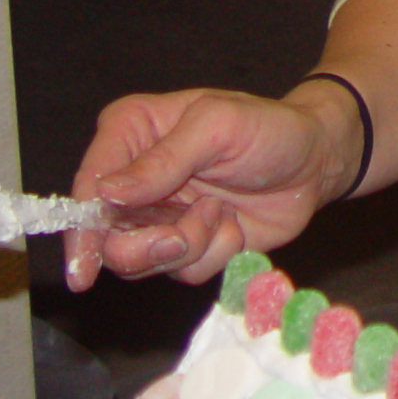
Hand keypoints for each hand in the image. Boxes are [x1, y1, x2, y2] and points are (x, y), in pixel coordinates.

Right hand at [62, 82, 357, 291]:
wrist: (316, 160)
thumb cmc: (269, 128)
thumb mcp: (219, 126)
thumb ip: (164, 160)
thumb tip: (106, 194)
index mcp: (133, 133)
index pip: (88, 185)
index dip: (82, 229)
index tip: (84, 268)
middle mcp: (135, 178)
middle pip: (106, 237)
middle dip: (145, 247)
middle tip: (182, 236)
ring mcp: (159, 216)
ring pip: (141, 262)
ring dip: (186, 246)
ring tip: (217, 213)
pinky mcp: (187, 244)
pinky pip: (181, 272)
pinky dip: (212, 254)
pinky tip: (232, 225)